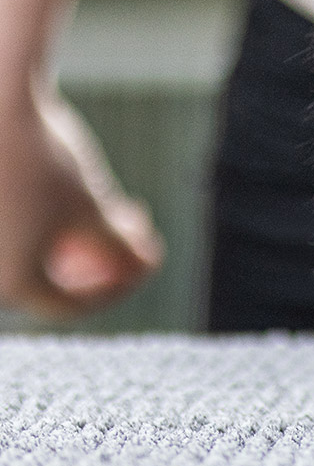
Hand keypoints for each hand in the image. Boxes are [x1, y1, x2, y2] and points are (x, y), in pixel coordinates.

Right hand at [0, 82, 161, 318]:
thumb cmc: (43, 159)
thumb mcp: (92, 205)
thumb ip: (119, 246)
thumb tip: (144, 269)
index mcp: (11, 287)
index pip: (69, 306)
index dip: (117, 288)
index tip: (146, 261)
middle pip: (52, 280)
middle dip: (103, 258)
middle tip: (137, 228)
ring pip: (36, 254)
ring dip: (83, 238)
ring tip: (118, 206)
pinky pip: (16, 233)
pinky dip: (51, 222)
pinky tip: (82, 190)